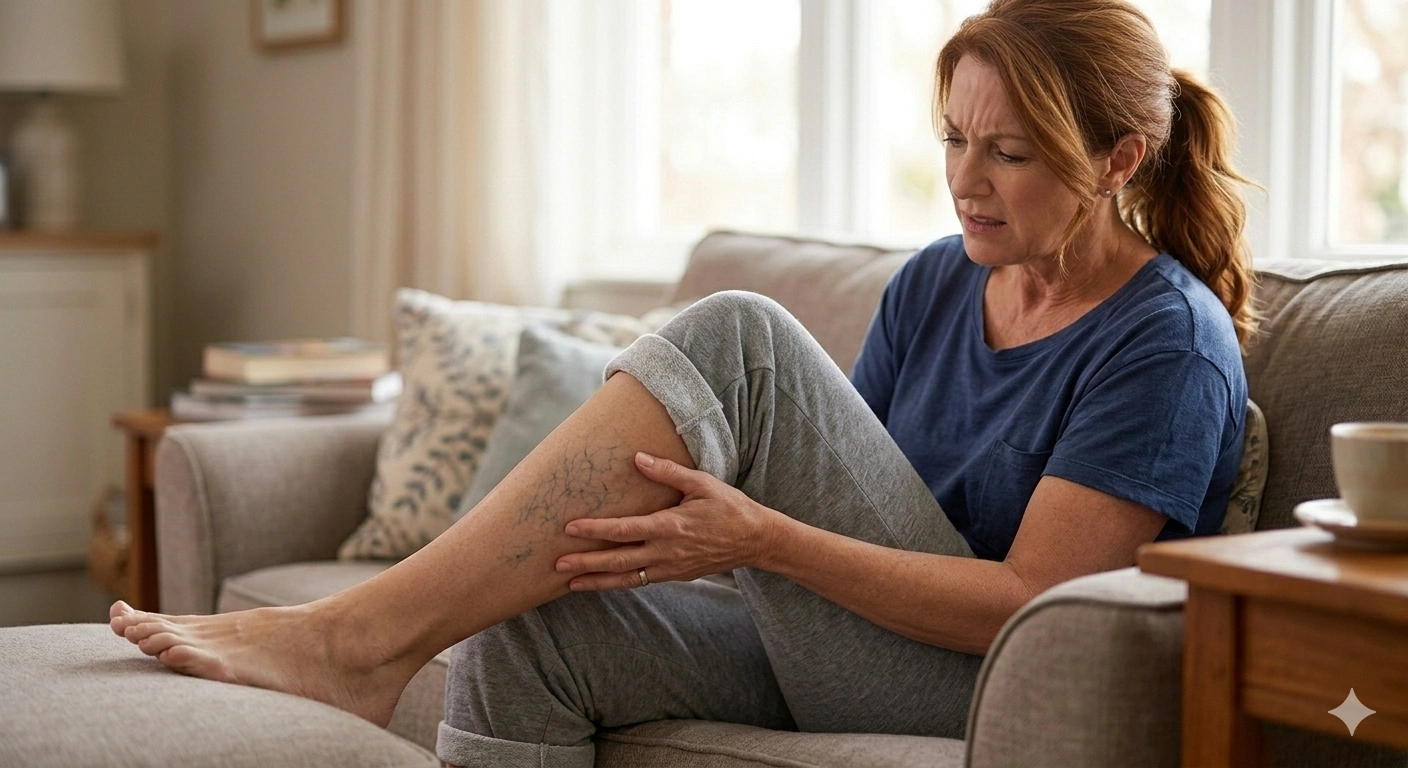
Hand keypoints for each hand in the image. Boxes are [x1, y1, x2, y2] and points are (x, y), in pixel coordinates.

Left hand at [555, 452, 781, 590]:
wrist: (756, 540)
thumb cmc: (730, 508)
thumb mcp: (702, 483)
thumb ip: (668, 472)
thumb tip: (638, 458)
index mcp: (670, 526)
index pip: (624, 530)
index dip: (595, 530)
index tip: (570, 528)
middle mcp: (667, 551)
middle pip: (618, 561)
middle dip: (586, 564)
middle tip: (556, 566)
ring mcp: (671, 567)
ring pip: (627, 578)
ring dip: (597, 582)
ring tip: (570, 584)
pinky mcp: (676, 575)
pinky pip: (642, 581)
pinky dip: (620, 583)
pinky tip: (602, 583)